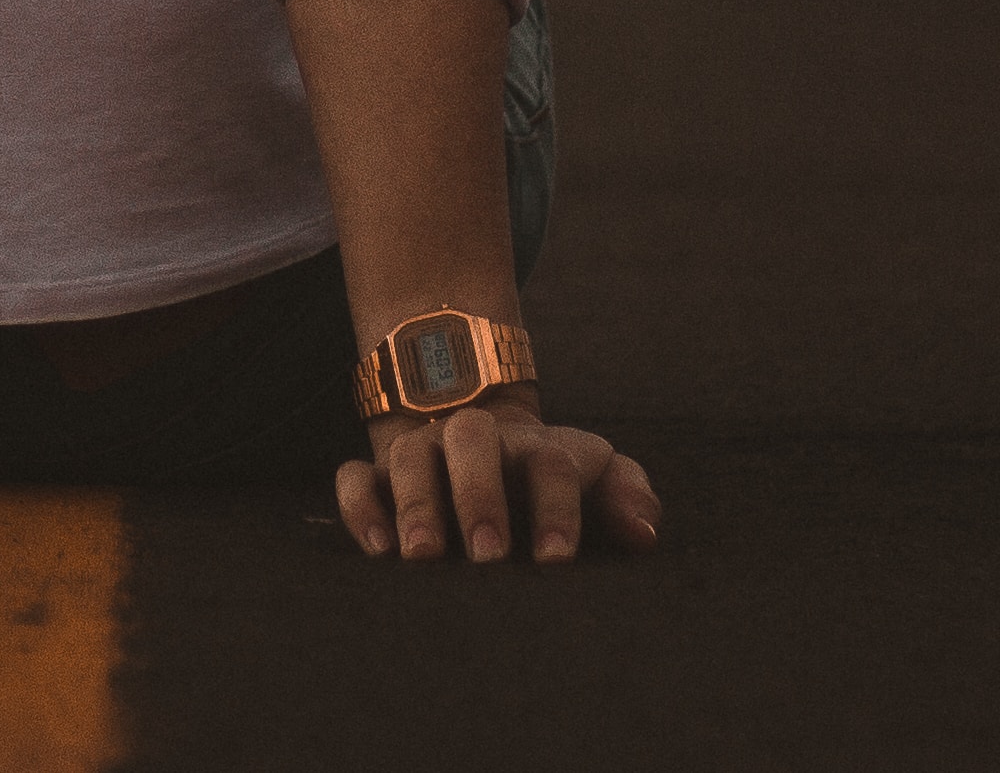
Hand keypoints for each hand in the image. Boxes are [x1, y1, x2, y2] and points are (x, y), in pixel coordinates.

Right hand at [338, 394, 662, 564]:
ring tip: (425, 557)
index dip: (557, 508)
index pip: (551, 462)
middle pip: (473, 439)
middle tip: (489, 555)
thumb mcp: (595, 482)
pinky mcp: (376, 472)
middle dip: (480, 495)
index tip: (557, 561)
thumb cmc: (550, 485)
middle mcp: (477, 441)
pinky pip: (355, 477)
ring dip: (418, 503)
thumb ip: (628, 497)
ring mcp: (422, 451)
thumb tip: (644, 532)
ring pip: (410, 455)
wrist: (485, 451)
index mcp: (537, 448)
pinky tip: (378, 550)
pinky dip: (362, 507)